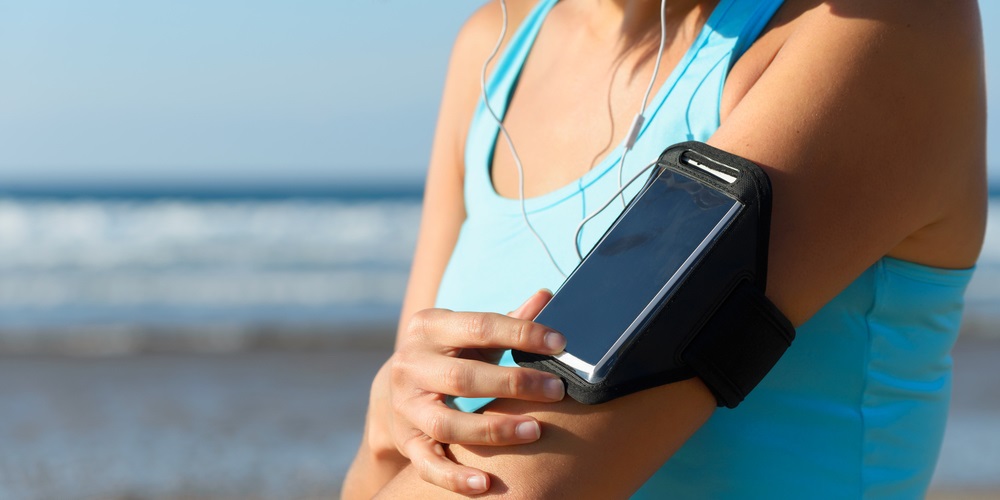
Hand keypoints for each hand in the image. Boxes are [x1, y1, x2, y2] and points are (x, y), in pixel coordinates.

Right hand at [388, 290, 566, 494]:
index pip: (479, 326)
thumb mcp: (471, 333)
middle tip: (557, 390)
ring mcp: (406, 406)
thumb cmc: (451, 355)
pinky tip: (486, 484)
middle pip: (464, 377)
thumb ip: (508, 320)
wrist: (397, 390)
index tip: (560, 343)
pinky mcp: (407, 441)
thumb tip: (547, 297)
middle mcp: (410, 365)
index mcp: (428, 327)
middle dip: (514, 383)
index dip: (521, 334)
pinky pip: (428, 464)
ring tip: (535, 430)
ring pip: (447, 423)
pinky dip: (455, 477)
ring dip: (493, 429)